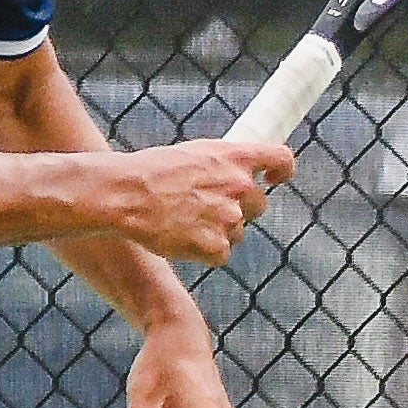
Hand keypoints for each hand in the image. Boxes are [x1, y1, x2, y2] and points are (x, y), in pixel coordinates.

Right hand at [90, 139, 294, 265]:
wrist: (126, 195)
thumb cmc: (151, 171)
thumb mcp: (194, 153)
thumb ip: (223, 163)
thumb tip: (240, 173)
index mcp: (234, 157)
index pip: (281, 159)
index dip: (281, 171)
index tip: (272, 179)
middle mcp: (239, 186)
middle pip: (259, 205)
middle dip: (240, 209)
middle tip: (207, 207)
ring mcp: (230, 218)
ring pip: (238, 231)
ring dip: (218, 231)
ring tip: (185, 221)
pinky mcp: (217, 246)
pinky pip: (222, 254)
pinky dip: (205, 251)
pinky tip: (182, 239)